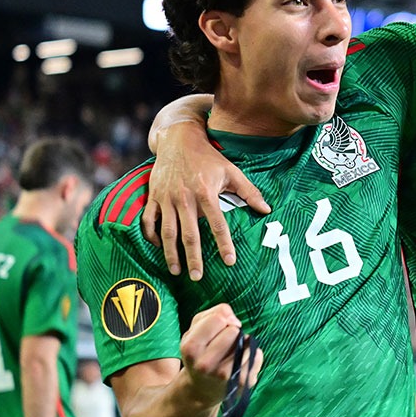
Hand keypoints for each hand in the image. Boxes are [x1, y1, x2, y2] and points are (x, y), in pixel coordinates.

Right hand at [140, 121, 269, 280]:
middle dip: (192, 258)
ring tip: (176, 270)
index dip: (224, 244)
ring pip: (167, 231)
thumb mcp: (231, 171)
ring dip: (170, 253)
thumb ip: (249, 191)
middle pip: (189, 234)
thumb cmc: (208, 157)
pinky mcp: (153, 197)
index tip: (229, 261)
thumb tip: (267, 209)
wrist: (178, 139)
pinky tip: (158, 248)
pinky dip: (151, 236)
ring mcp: (166, 198)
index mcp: (206, 192)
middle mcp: (184, 198)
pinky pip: (148, 220)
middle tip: (197, 277)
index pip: (217, 224)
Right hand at [179, 304, 263, 407]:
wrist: (201, 390)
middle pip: (233, 331)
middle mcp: (206, 364)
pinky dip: (252, 354)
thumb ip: (214, 313)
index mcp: (191, 348)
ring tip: (231, 354)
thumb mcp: (196, 330)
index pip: (218, 319)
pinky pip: (257, 355)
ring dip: (243, 343)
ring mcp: (225, 375)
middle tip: (224, 344)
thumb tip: (235, 321)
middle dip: (231, 332)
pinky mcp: (243, 382)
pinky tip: (240, 363)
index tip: (220, 328)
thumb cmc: (201, 352)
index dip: (222, 319)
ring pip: (248, 342)